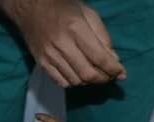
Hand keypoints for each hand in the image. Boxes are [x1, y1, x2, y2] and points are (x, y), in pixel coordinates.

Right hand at [7, 0, 125, 86]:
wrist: (32, 7)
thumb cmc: (63, 7)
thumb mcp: (88, 14)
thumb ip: (103, 37)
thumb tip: (114, 60)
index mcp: (76, 28)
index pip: (99, 57)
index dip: (113, 69)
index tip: (121, 73)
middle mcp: (62, 44)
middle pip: (88, 74)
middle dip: (103, 78)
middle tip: (109, 76)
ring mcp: (49, 55)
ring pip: (75, 81)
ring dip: (89, 82)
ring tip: (95, 74)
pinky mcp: (41, 62)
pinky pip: (61, 82)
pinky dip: (74, 82)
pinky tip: (79, 74)